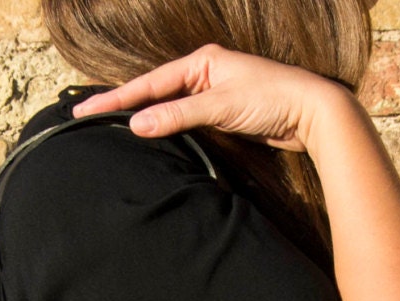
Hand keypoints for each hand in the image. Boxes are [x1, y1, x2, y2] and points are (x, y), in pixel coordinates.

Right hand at [71, 44, 349, 153]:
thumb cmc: (272, 99)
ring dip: (143, 120)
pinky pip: (184, 122)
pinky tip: (150, 139)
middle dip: (123, 107)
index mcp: (201, 62)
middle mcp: (204, 74)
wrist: (312, 114)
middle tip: (88, 120)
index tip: (87, 112)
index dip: (117, 99)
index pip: (149, 83)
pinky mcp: (223, 115)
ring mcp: (213, 94)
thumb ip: (178, 116)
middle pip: (155, 93)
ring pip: (168, 109)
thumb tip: (137, 125)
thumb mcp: (220, 105)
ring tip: (110, 131)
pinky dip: (165, 130)